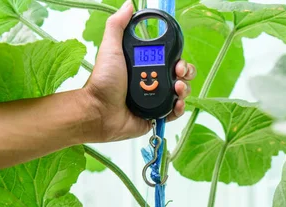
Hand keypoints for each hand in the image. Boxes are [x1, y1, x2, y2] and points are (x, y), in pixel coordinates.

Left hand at [83, 0, 195, 142]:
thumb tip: (128, 5)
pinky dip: (179, 108)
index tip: (177, 60)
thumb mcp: (110, 48)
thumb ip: (118, 25)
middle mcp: (151, 81)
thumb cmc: (104, 82)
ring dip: (184, 90)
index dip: (177, 58)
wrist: (101, 112)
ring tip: (178, 89)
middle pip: (179, 75)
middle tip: (179, 74)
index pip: (169, 59)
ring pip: (180, 93)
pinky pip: (174, 113)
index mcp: (144, 66)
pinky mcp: (155, 116)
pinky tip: (178, 104)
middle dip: (185, 73)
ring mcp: (154, 99)